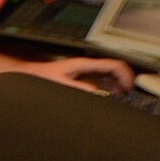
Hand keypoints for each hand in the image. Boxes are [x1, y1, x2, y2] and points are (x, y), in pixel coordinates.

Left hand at [18, 54, 134, 92]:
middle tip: (130, 94)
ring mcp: (85, 70)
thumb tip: (97, 93)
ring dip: (118, 84)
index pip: (113, 64)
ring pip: (109, 74)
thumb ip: (78, 88)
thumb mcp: (60, 85)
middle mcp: (87, 66)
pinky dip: (109, 86)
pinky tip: (110, 95)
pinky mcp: (82, 76)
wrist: (29, 75)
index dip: (125, 75)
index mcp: (84, 64)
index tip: (130, 87)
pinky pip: (101, 79)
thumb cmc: (40, 77)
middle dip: (125, 79)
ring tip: (123, 96)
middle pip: (114, 68)